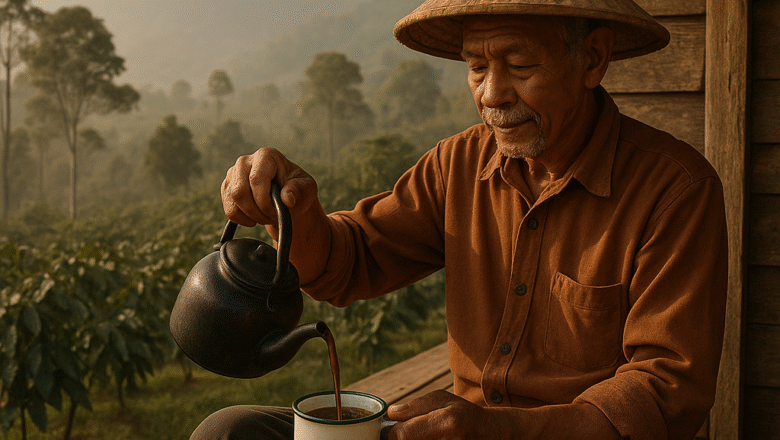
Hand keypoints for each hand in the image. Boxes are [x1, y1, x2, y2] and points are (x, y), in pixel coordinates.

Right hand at [221, 147, 318, 228]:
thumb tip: (288, 199)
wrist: (287, 197)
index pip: (256, 179)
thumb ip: (298, 191)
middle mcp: (246, 161)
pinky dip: (241, 219)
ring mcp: (234, 173)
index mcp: (267, 156)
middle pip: (240, 192)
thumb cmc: (298, 190)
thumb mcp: (306, 189)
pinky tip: (254, 218)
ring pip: (232, 201)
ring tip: (265, 217)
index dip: (264, 201)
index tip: (275, 212)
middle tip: (271, 217)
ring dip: (250, 216)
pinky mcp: (228, 187)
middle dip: (256, 211)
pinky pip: (228, 209)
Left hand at [386, 390, 507, 439]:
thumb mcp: (442, 399)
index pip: (403, 435)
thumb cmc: (463, 413)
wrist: (490, 433)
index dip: (392, 433)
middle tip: (406, 433)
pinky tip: (429, 439)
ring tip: (423, 434)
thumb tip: (392, 414)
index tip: (392, 430)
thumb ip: (414, 407)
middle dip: (403, 438)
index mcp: (447, 422)